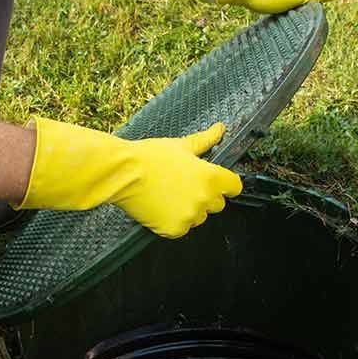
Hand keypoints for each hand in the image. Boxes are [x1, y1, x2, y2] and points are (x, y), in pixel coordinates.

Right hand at [18, 118, 241, 237]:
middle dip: (205, 196)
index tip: (216, 182)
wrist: (123, 173)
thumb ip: (205, 140)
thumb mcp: (181, 145)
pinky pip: (181, 228)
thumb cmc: (150, 157)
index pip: (234, 187)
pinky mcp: (174, 229)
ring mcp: (190, 216)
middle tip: (184, 186)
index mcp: (211, 177)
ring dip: (190, 210)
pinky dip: (173, 221)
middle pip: (217, 204)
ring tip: (169, 195)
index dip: (225, 184)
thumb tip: (220, 129)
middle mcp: (205, 199)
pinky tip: (160, 206)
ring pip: (199, 217)